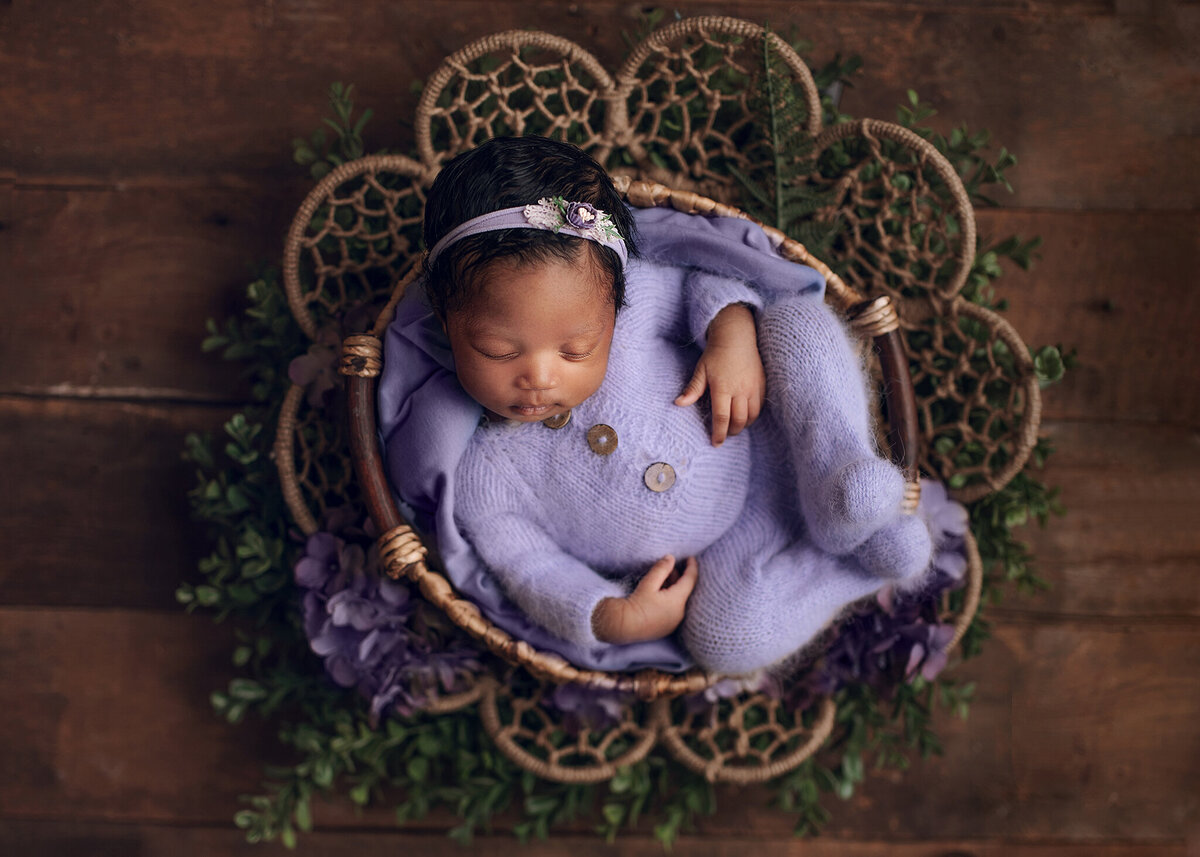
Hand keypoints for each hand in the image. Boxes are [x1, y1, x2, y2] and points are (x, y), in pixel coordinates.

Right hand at [592, 555, 697, 643]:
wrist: (623, 626)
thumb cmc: (636, 604)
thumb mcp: (649, 583)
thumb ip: (662, 569)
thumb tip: (671, 558)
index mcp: (678, 601)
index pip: (690, 580)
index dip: (691, 567)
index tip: (691, 557)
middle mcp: (680, 613)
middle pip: (684, 590)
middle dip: (678, 576)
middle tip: (670, 566)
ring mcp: (674, 622)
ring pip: (679, 599)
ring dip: (673, 587)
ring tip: (662, 577)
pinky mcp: (667, 627)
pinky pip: (673, 608)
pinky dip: (670, 598)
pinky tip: (659, 592)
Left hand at [675, 304, 765, 445]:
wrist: (737, 337)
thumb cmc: (716, 354)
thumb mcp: (701, 370)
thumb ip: (693, 389)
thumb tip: (678, 404)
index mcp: (723, 387)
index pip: (722, 417)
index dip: (719, 433)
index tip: (716, 443)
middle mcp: (740, 389)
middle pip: (738, 420)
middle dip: (731, 432)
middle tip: (724, 434)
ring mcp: (753, 387)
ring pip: (751, 416)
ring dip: (743, 425)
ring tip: (734, 426)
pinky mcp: (762, 384)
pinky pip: (759, 407)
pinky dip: (752, 415)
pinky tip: (744, 415)